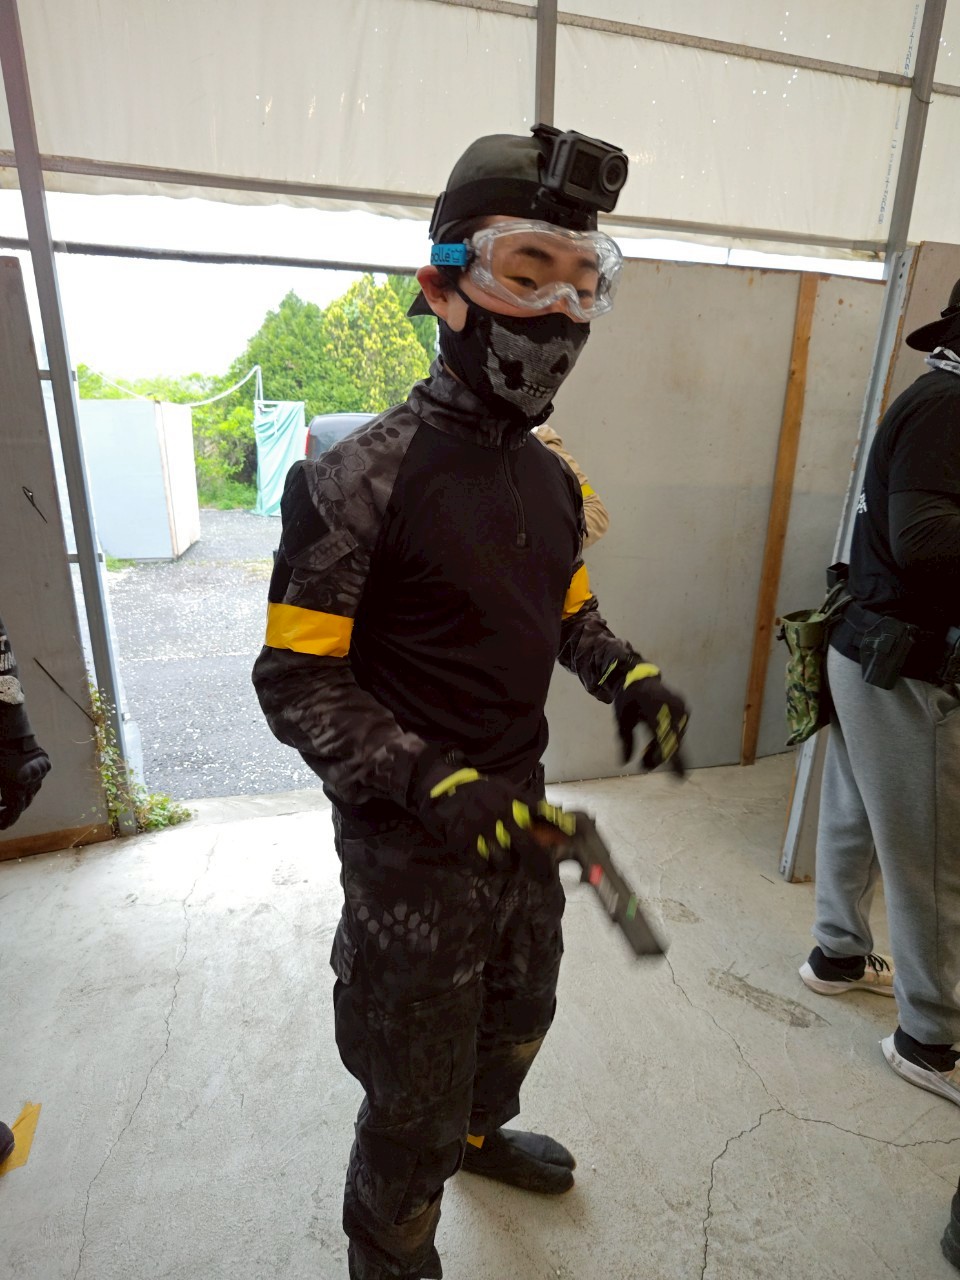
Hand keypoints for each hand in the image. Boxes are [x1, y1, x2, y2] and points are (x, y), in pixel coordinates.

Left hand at [0, 735, 50, 829]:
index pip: (14, 812)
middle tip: (1, 814)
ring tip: (6, 801)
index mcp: (18, 791)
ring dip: (19, 798)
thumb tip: (1, 804)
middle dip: (12, 811)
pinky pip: (37, 779)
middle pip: (23, 804)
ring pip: (31, 792)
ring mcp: (40, 775)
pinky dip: (28, 784)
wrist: (11, 732)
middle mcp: (32, 785)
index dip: (6, 821)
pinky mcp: (44, 765)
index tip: (1, 826)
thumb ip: (1, 798)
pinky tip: (19, 782)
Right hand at [416, 765, 574, 879]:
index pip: (540, 815)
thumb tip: (557, 817)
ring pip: (504, 860)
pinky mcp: (464, 842)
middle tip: (545, 877)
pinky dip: (488, 870)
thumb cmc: (479, 792)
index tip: (567, 846)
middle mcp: (498, 813)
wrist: (444, 790)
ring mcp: (480, 829)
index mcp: (510, 799)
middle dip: (539, 864)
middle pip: (526, 845)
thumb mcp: (505, 790)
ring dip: (510, 869)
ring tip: (512, 869)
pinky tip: (491, 867)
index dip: (556, 832)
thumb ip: (528, 803)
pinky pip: (482, 865)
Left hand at [613, 664, 688, 775]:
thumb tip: (625, 763)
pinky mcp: (685, 710)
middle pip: (671, 742)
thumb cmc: (628, 700)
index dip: (669, 757)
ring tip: (647, 749)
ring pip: (676, 738)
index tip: (679, 778)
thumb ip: (625, 742)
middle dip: (660, 756)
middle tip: (644, 764)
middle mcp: (671, 707)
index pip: (663, 738)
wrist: (640, 679)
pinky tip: (656, 738)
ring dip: (664, 747)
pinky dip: (669, 738)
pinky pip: (678, 731)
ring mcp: (681, 708)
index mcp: (653, 708)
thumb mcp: (621, 721)